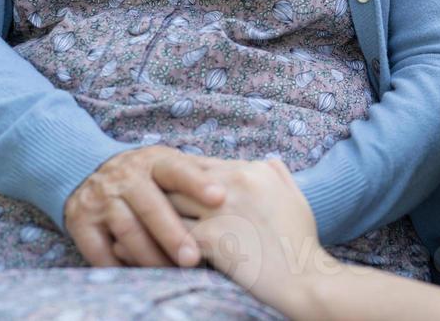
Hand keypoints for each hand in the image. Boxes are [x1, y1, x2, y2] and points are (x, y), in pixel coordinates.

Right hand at [63, 145, 225, 268]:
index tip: (221, 197)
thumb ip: (200, 172)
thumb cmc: (146, 174)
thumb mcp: (168, 163)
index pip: (178, 169)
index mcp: (154, 160)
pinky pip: (99, 250)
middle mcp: (125, 177)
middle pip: (152, 207)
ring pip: (128, 231)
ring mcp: (101, 199)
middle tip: (194, 258)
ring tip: (172, 272)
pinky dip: (119, 265)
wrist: (84, 167)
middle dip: (174, 234)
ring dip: (150, 255)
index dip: (198, 183)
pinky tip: (139, 276)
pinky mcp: (80, 222)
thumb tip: (251, 177)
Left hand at [158, 155, 328, 318]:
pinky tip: (143, 250)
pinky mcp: (212, 237)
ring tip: (135, 227)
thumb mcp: (295, 196)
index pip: (201, 166)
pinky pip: (170, 235)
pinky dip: (155, 243)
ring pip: (170, 203)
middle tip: (143, 208)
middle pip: (179, 179)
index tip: (169, 195)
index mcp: (255, 169)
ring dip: (153, 217)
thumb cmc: (300, 241)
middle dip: (161, 194)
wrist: (304, 278)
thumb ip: (278, 173)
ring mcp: (221, 209)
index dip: (182, 182)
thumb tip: (265, 161)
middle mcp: (237, 181)